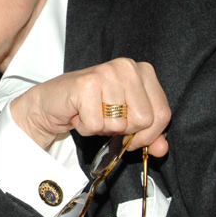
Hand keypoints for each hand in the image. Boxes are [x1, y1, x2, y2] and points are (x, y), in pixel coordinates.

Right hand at [8, 58, 169, 156]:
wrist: (52, 104)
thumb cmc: (90, 108)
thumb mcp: (125, 121)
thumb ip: (147, 134)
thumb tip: (162, 149)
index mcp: (142, 71)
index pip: (163, 113)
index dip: (149, 135)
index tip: (132, 137)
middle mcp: (127, 67)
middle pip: (145, 120)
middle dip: (124, 131)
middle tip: (106, 121)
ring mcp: (106, 73)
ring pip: (120, 124)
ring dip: (102, 128)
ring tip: (91, 114)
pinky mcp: (86, 84)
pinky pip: (96, 125)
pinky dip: (86, 128)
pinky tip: (79, 114)